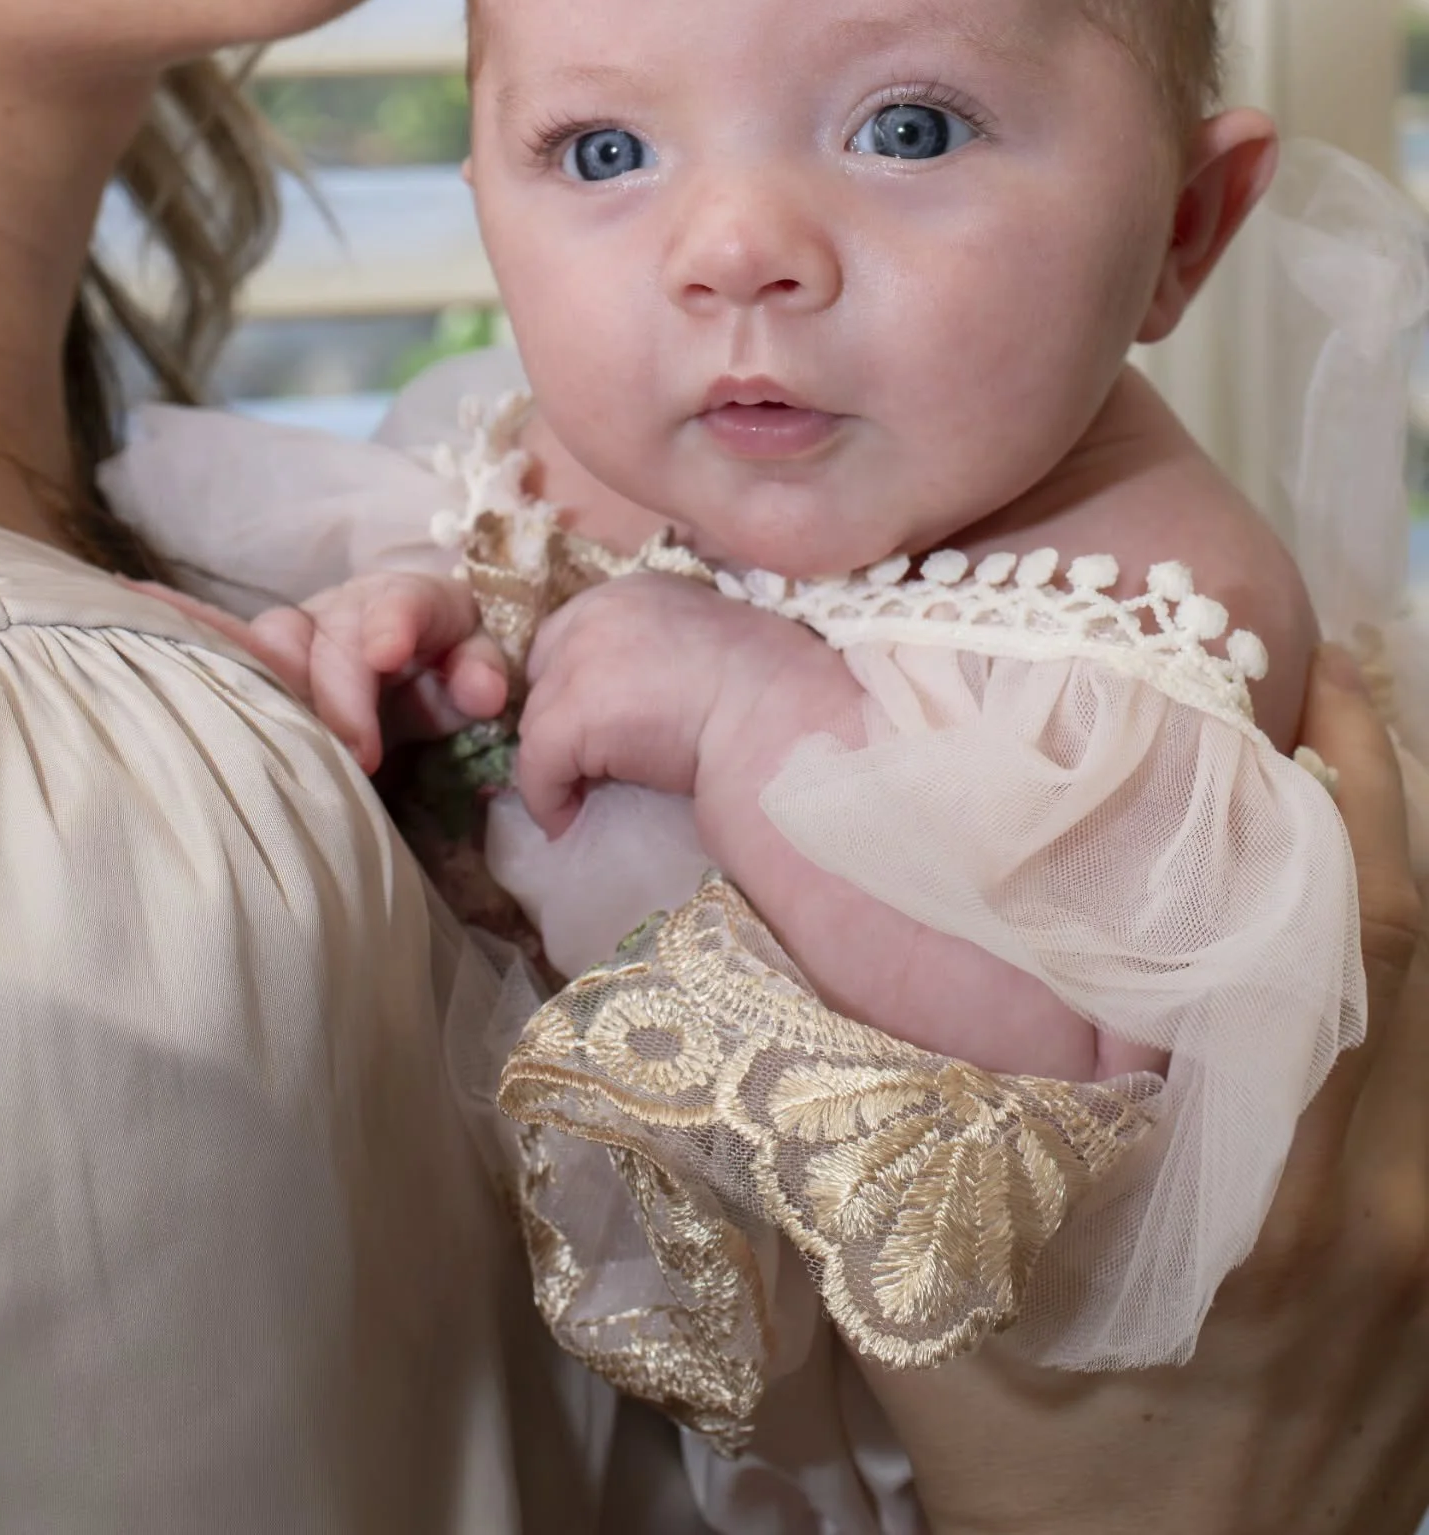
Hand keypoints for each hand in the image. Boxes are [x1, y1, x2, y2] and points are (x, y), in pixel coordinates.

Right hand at [133, 573, 506, 773]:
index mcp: (416, 604)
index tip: (392, 654)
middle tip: (360, 753)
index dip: (396, 620)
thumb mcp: (478, 681)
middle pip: (332, 629)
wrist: (429, 691)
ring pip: (272, 643)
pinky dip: (176, 622)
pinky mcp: (264, 663)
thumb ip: (480, 676)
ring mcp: (302, 634)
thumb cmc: (454, 685)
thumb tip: (482, 691)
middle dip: (342, 687)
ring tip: (270, 724)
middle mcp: (350, 609)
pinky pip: (217, 641)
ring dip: (276, 683)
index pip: (406, 599)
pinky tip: (127, 596)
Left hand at [516, 572, 849, 838]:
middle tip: (587, 764)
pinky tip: (566, 822)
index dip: (576, 684)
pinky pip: (537, 766)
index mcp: (635, 591)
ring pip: (538, 722)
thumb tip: (629, 706)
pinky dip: (547, 799)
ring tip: (582, 798)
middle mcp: (598, 613)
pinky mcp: (574, 714)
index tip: (597, 728)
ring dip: (556, 763)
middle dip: (560, 719)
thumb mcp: (703, 649)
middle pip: (544, 674)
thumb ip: (654, 656)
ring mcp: (580, 661)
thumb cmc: (768, 694)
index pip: (570, 635)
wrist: (783, 721)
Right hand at [860, 644, 1428, 1533]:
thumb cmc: (1058, 1490)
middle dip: (1382, 794)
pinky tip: (1343, 932)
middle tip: (1315, 675)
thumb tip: (766, 993)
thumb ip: (863, 1155)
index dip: (1339, 797)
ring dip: (1401, 877)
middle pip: (1423, 951)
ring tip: (1333, 767)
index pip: (1347, 950)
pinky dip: (1407, 980)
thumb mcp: (936, 1323)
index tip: (1291, 682)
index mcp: (1280, 1204)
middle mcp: (1394, 1207)